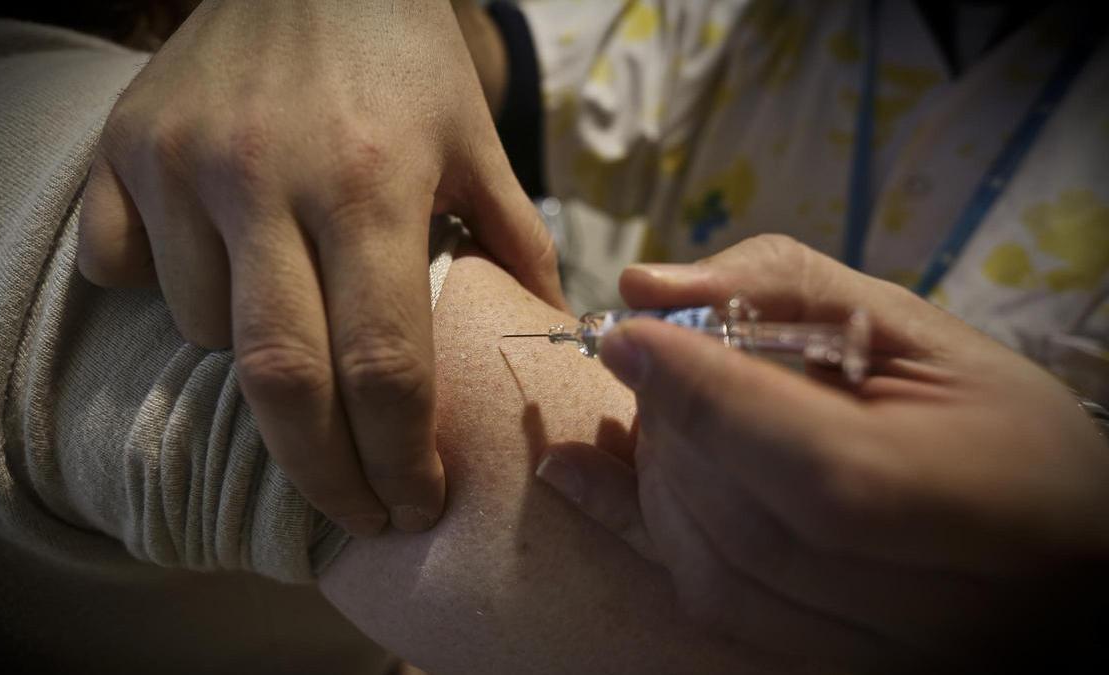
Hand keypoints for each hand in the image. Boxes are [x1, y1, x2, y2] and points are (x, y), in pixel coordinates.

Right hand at [76, 0, 563, 535]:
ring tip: (298, 328)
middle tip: (360, 511)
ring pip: (202, 330)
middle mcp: (266, 179)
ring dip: (254, 359)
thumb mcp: (477, 138)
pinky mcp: (122, 147)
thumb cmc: (403, 52)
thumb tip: (549, 332)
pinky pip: (121, 267)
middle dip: (324, 474)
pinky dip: (166, 289)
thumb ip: (518, 238)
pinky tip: (214, 265)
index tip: (415, 503)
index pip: (383, 367)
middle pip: (282, 383)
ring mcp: (181, 163)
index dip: (399, 458)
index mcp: (372, 184)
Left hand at [536, 235, 1108, 669]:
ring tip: (655, 412)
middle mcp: (935, 609)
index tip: (629, 335)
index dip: (706, 398)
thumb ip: (786, 289)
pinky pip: (709, 609)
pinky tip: (569, 472)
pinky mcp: (825, 666)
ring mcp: (876, 654)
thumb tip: (644, 286)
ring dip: (657, 481)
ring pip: (722, 575)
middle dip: (675, 431)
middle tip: (648, 363)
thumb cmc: (996, 423)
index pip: (817, 468)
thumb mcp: (915, 329)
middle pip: (754, 525)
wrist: (1058, 541)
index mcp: (977, 503)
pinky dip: (633, 532)